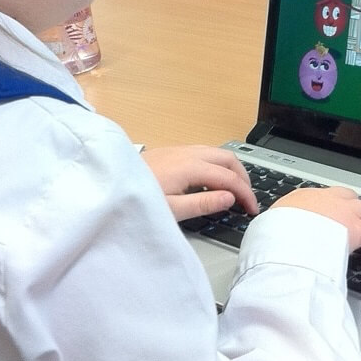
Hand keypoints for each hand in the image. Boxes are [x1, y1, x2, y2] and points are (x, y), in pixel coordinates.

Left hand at [141, 145, 258, 221]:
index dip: (245, 193)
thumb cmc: (136, 199)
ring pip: (216, 152)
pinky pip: (204, 152)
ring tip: (235, 189)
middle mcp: (187, 153)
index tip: (252, 210)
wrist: (109, 184)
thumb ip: (202, 203)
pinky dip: (217, 164)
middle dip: (243, 177)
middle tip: (248, 198)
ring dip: (231, 169)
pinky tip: (213, 180)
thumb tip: (230, 197)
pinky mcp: (171, 151)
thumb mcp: (171, 210)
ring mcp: (178, 149)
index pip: (229, 177)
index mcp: (189, 166)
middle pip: (227, 158)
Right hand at [272, 186, 360, 252]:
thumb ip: (274, 227)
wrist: (287, 240)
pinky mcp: (358, 229)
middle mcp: (325, 199)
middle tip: (354, 216)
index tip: (329, 214)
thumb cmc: (273, 235)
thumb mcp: (267, 226)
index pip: (320, 197)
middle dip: (352, 205)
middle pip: (346, 196)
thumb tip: (266, 236)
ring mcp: (344, 212)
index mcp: (302, 197)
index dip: (328, 206)